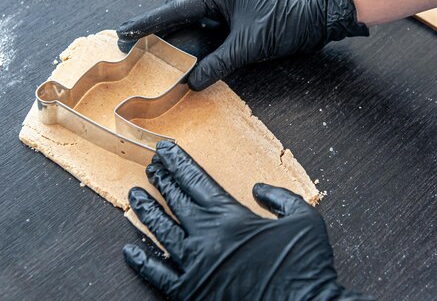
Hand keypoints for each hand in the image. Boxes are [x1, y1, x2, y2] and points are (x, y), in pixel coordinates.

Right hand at [117, 0, 368, 90]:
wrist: (314, 20)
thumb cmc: (286, 23)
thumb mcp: (250, 45)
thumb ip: (219, 63)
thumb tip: (192, 81)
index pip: (175, 9)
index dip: (148, 22)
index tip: (125, 30)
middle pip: (176, 11)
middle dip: (153, 26)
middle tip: (128, 38)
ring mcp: (224, 8)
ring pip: (188, 19)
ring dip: (169, 32)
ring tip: (146, 44)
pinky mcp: (232, 21)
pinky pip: (203, 29)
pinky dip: (189, 40)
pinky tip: (179, 51)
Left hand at [123, 141, 371, 300]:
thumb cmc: (306, 266)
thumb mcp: (304, 218)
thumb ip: (279, 196)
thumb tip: (258, 188)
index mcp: (230, 217)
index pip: (195, 180)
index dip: (178, 162)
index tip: (164, 149)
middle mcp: (206, 238)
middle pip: (175, 201)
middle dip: (161, 181)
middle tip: (150, 167)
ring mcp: (195, 266)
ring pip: (161, 232)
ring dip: (146, 212)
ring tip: (135, 196)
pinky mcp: (191, 292)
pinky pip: (158, 275)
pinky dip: (142, 262)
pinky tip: (130, 250)